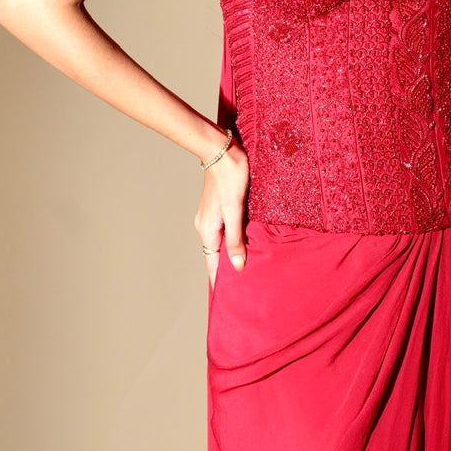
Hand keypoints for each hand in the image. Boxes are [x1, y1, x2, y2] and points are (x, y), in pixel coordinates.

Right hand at [195, 142, 250, 290]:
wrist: (221, 150)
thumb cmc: (229, 177)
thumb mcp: (235, 210)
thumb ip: (235, 239)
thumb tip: (236, 266)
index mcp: (208, 230)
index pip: (211, 264)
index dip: (219, 281)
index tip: (225, 300)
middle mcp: (206, 226)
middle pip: (215, 255)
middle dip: (226, 271)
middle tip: (241, 289)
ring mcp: (211, 216)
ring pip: (220, 243)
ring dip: (230, 255)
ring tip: (245, 270)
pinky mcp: (219, 207)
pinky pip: (224, 231)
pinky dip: (232, 241)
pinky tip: (244, 243)